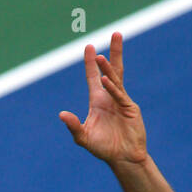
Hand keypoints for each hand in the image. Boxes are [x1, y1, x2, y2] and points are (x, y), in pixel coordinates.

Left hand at [58, 32, 146, 165]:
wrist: (123, 158)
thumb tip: (61, 114)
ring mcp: (122, 101)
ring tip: (100, 56)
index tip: (90, 47)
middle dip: (113, 53)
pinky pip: (119, 95)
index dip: (91, 63)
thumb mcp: (84, 138)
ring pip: (115, 79)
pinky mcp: (130, 108)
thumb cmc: (104, 148)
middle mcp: (110, 97)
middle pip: (112, 70)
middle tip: (115, 33)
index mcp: (98, 101)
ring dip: (107, 68)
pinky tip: (104, 80)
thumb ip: (73, 126)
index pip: (93, 77)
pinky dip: (111, 88)